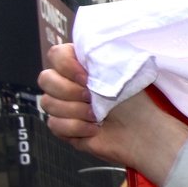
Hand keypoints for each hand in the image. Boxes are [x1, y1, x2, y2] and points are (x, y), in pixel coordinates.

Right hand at [37, 42, 187, 185]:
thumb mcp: (119, 71)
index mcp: (78, 65)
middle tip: (92, 99)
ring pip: (48, 103)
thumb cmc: (133, 100)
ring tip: (98, 117)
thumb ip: (97, 57)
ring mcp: (61, 105)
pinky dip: (76, 128)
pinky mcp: (62, 127)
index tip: (87, 78)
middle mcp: (66, 83)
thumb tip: (84, 55)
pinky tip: (94, 129)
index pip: (56, 55)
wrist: (142, 131)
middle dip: (70, 91)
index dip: (67, 66)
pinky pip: (54, 124)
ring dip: (76, 111)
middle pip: (45, 79)